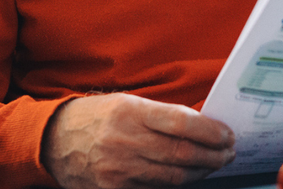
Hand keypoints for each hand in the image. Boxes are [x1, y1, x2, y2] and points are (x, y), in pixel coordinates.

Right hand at [43, 93, 235, 188]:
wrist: (54, 140)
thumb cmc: (96, 117)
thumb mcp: (127, 103)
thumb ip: (162, 115)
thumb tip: (202, 126)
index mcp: (130, 112)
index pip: (182, 123)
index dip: (211, 132)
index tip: (227, 135)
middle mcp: (124, 141)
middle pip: (182, 154)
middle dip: (213, 155)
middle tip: (228, 152)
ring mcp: (119, 170)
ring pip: (174, 177)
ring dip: (201, 172)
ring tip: (214, 164)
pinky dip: (177, 185)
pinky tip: (189, 178)